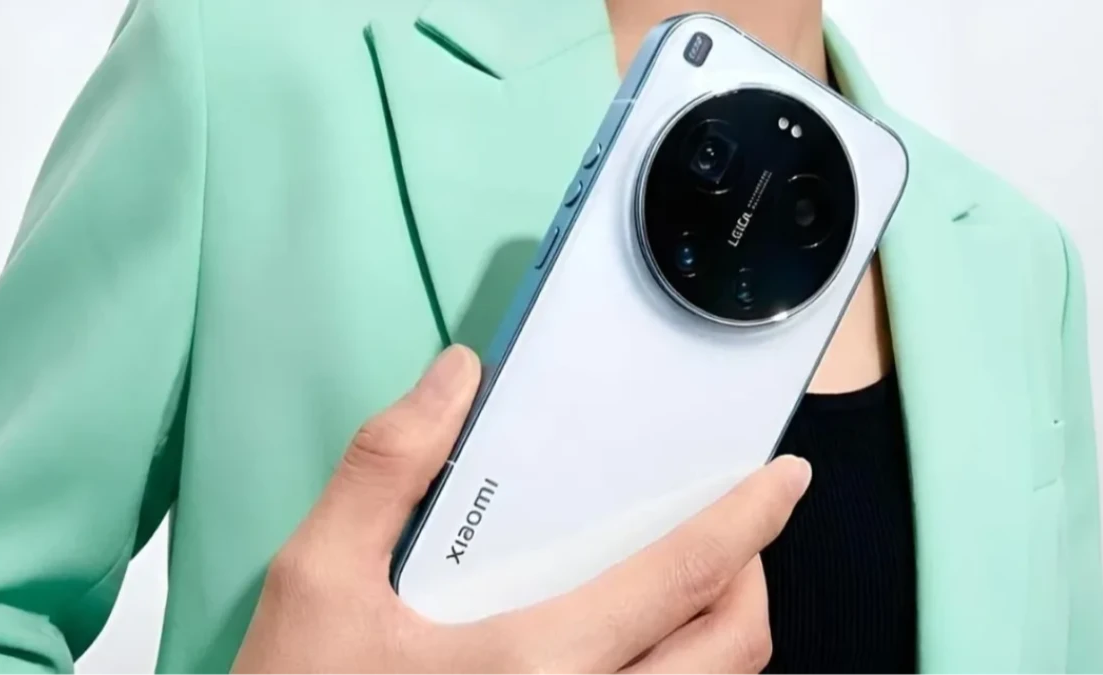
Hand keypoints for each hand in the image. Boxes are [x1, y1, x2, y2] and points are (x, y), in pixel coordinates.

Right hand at [233, 345, 809, 673]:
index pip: (683, 578)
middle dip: (751, 578)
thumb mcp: (317, 579)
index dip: (749, 519)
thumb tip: (452, 379)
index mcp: (537, 662)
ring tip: (681, 581)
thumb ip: (387, 466)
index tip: (784, 479)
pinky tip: (628, 644)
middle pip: (730, 651)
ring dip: (719, 634)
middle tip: (726, 532)